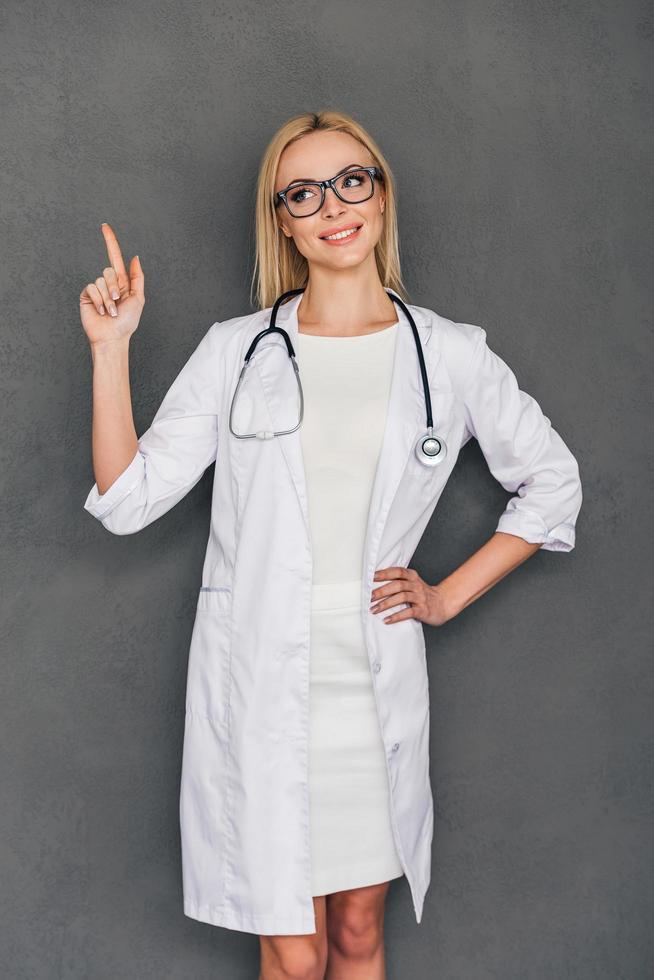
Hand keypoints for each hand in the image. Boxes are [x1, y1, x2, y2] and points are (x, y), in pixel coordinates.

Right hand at [79, 223, 144, 347]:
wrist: (113, 337)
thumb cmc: (127, 322)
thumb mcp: (138, 298)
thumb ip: (137, 277)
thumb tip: (135, 257)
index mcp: (122, 282)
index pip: (115, 257)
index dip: (110, 241)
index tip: (104, 226)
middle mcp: (109, 283)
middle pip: (109, 270)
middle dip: (115, 287)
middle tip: (117, 303)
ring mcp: (97, 289)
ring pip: (101, 279)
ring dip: (108, 298)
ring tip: (110, 311)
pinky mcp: (87, 295)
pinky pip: (92, 287)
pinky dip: (98, 300)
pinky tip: (100, 311)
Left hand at [370, 565, 458, 626]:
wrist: (443, 604)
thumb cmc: (422, 594)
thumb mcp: (413, 583)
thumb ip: (399, 581)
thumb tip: (375, 584)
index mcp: (412, 576)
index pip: (397, 571)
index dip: (384, 573)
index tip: (371, 577)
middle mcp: (416, 585)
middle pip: (397, 585)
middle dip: (382, 591)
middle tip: (369, 597)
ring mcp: (420, 598)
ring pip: (401, 598)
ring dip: (386, 604)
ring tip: (374, 610)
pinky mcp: (423, 610)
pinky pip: (408, 612)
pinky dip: (396, 616)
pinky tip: (387, 620)